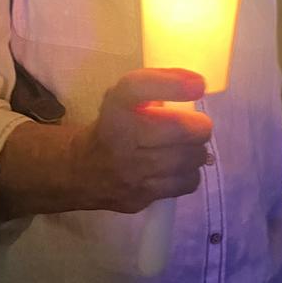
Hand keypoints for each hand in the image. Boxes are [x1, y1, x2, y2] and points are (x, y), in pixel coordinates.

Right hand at [73, 68, 212, 213]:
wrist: (82, 170)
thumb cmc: (113, 125)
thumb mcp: (124, 96)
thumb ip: (156, 85)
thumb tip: (196, 84)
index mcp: (114, 107)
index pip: (139, 88)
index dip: (173, 85)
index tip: (198, 85)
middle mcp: (119, 139)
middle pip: (179, 130)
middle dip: (199, 127)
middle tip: (199, 126)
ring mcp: (129, 173)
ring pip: (187, 160)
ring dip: (197, 151)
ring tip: (190, 147)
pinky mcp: (139, 198)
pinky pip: (184, 184)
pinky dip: (190, 173)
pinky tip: (181, 167)